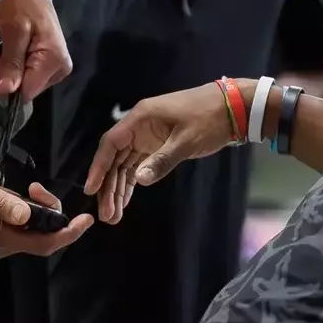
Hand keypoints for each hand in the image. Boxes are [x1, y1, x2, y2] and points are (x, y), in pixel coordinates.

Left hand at [0, 0, 70, 98]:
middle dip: (0, 74)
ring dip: (1, 68)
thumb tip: (6, 90)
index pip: (26, 92)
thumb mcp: (13, 31)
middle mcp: (58, 69)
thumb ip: (11, 62)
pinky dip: (8, 64)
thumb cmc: (21, 5)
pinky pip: (24, 73)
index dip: (2, 86)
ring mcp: (54, 67)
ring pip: (21, 82)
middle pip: (23, 88)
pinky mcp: (47, 64)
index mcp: (54, 62)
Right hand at [0, 162, 91, 257]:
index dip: (68, 233)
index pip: (43, 244)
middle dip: (52, 216)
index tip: (86, 219)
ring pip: (31, 231)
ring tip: (33, 189)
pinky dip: (29, 212)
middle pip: (40, 238)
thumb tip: (29, 215)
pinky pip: (20, 226)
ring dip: (40, 212)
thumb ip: (3, 203)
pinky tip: (24, 195)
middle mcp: (0, 246)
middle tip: (42, 190)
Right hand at [83, 83, 238, 223]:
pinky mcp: (158, 143)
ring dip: (119, 187)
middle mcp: (139, 126)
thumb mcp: (185, 141)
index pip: (111, 143)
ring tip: (114, 214)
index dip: (99, 167)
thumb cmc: (208, 119)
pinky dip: (132, 181)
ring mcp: (148, 135)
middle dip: (109, 186)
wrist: (232, 107)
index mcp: (141, 118)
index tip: (91, 189)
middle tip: (107, 214)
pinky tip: (126, 200)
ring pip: (125, 163)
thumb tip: (139, 181)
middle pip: (115, 157)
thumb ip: (162, 160)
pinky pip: (138, 164)